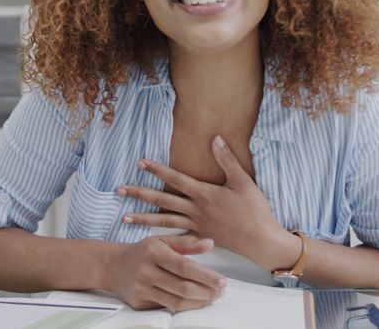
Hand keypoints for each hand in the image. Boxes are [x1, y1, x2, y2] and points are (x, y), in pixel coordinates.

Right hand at [103, 234, 225, 311]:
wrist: (112, 265)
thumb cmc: (143, 252)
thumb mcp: (162, 241)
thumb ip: (186, 244)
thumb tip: (210, 243)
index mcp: (155, 252)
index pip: (185, 266)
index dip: (206, 276)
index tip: (222, 282)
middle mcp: (146, 270)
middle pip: (182, 287)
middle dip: (206, 292)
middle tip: (220, 292)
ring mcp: (141, 288)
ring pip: (176, 301)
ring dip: (198, 302)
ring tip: (211, 298)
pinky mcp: (139, 302)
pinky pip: (166, 307)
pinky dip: (184, 307)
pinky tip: (195, 302)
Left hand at [118, 136, 295, 268]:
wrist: (260, 239)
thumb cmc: (254, 209)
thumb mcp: (242, 181)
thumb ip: (227, 160)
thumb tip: (215, 138)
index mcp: (203, 194)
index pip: (175, 178)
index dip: (157, 169)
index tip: (140, 163)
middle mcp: (195, 210)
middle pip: (162, 200)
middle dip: (139, 194)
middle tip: (119, 190)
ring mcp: (196, 225)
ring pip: (164, 220)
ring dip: (142, 218)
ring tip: (124, 218)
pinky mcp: (200, 238)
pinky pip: (176, 238)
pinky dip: (162, 238)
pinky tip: (150, 240)